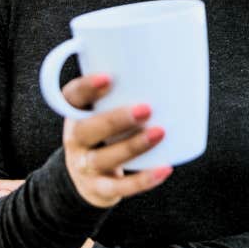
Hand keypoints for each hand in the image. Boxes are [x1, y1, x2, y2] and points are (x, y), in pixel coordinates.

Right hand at [61, 74, 172, 208]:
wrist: (86, 179)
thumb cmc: (107, 131)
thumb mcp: (105, 108)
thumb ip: (127, 88)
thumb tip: (176, 59)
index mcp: (75, 113)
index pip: (72, 98)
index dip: (86, 88)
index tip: (108, 77)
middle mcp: (76, 139)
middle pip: (87, 130)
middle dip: (115, 119)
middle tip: (147, 108)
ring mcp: (85, 166)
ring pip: (104, 158)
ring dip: (133, 146)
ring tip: (160, 132)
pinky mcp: (100, 188)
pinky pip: (119, 188)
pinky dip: (143, 180)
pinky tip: (165, 169)